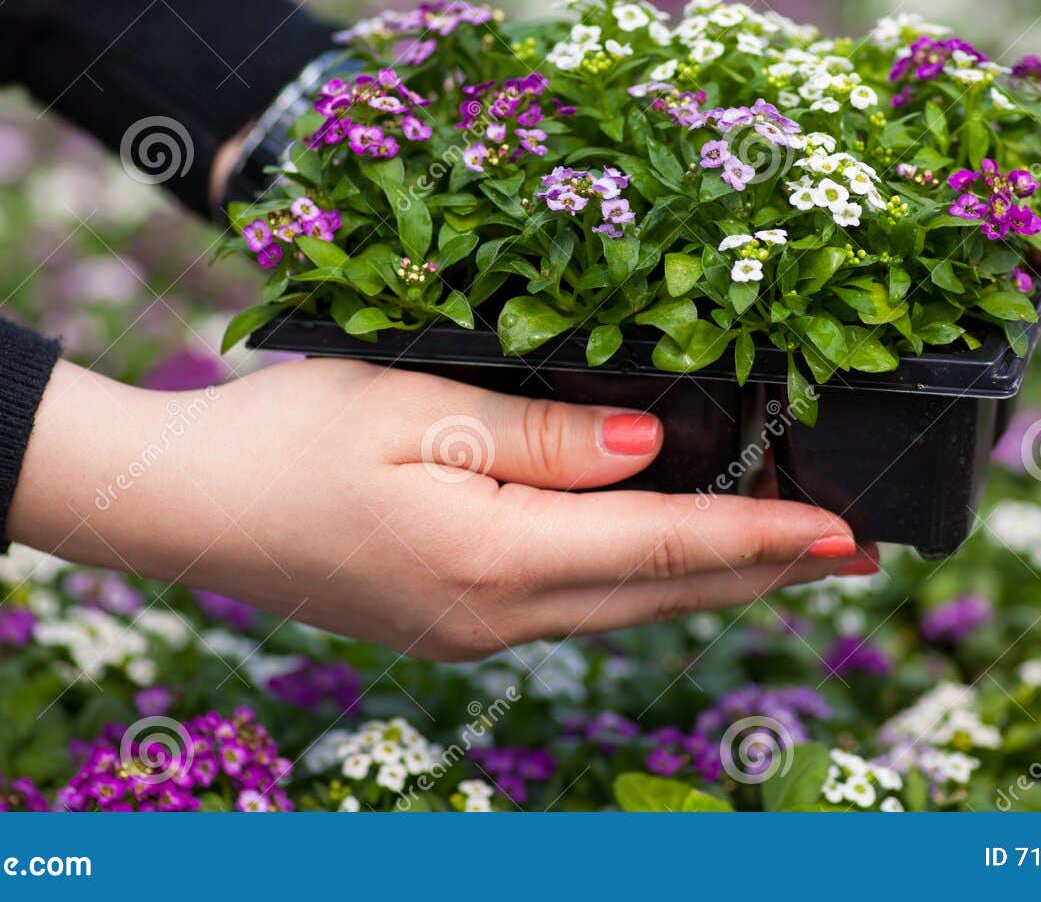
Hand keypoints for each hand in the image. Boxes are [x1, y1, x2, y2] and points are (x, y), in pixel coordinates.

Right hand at [7, 358, 875, 659]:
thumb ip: (543, 435)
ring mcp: (473, 634)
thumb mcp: (412, 405)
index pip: (662, 547)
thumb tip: (652, 450)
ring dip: (715, 579)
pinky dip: (650, 580)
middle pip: (663, 596)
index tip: (849, 534)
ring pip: (629, 610)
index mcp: (489, 560)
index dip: (764, 539)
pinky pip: (582, 606)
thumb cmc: (285, 434)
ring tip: (790, 550)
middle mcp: (494, 618)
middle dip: (766, 572)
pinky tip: (676, 554)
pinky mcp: (455, 626)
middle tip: (856, 550)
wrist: (184, 507)